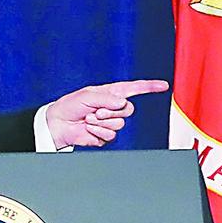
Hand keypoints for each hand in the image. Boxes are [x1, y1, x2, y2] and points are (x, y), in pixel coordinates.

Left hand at [42, 79, 167, 148]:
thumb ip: (106, 98)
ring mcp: (110, 122)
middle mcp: (112, 108)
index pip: (134, 89)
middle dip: (111, 111)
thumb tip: (121, 103)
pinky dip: (98, 132)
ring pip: (120, 124)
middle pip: (128, 110)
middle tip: (95, 111)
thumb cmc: (70, 106)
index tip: (163, 86)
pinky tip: (88, 129)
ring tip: (89, 120)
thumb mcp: (87, 96)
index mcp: (110, 94)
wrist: (58, 125)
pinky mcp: (105, 136)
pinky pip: (110, 135)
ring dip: (102, 122)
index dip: (149, 87)